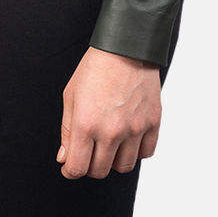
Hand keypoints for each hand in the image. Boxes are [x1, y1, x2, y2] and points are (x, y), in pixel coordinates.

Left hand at [57, 46, 161, 178]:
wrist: (126, 46)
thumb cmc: (95, 67)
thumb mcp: (71, 94)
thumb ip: (67, 130)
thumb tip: (64, 158)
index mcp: (86, 123)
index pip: (77, 168)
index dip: (70, 170)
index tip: (70, 166)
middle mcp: (111, 131)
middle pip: (99, 171)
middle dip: (90, 165)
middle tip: (89, 151)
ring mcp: (134, 128)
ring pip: (123, 167)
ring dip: (113, 160)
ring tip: (109, 144)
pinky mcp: (152, 123)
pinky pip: (145, 153)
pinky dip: (136, 151)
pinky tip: (128, 137)